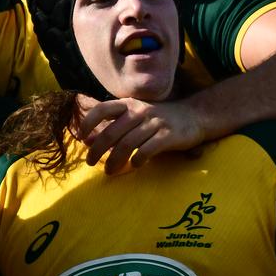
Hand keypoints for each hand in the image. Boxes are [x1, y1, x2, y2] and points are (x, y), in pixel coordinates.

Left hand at [77, 98, 205, 173]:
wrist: (193, 116)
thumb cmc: (156, 119)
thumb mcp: (133, 118)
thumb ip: (112, 126)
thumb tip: (87, 140)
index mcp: (128, 104)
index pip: (102, 109)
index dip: (89, 122)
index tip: (81, 138)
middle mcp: (139, 111)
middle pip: (111, 132)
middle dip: (97, 149)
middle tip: (90, 162)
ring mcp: (154, 122)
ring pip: (127, 144)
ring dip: (114, 160)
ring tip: (108, 171)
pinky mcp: (168, 135)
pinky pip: (147, 150)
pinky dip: (137, 160)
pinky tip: (134, 166)